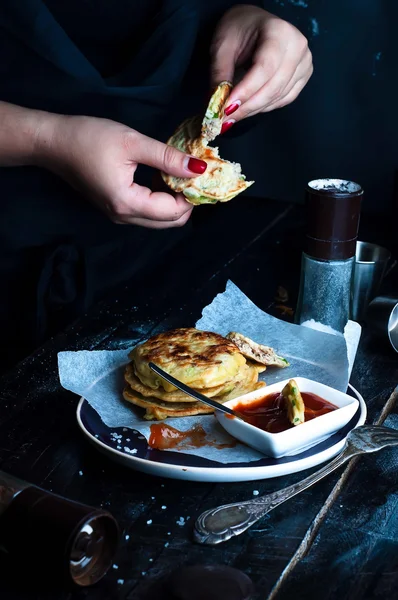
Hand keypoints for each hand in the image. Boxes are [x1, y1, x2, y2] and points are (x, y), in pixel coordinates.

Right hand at [37, 115, 206, 227]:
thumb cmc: (89, 138)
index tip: (199, 172)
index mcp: (128, 203)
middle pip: (170, 222)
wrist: (54, 143)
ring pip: (159, 219)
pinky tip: (161, 177)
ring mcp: (119, 216)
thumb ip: (168, 158)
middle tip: (191, 174)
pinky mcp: (116, 209)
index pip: (174, 212)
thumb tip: (199, 168)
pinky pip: (147, 212)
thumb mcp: (132, 142)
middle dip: (186, 202)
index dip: (192, 195)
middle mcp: (124, 217)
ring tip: (176, 172)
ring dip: (174, 201)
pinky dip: (160, 199)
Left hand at [211, 5, 312, 127]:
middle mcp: (298, 47)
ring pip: (278, 97)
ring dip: (253, 110)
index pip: (264, 68)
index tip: (227, 108)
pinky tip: (248, 109)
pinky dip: (264, 107)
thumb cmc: (238, 29)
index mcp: (280, 31)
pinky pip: (284, 99)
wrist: (255, 24)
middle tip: (225, 120)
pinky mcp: (303, 76)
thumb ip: (220, 73)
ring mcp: (304, 63)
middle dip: (247, 107)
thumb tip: (217, 104)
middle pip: (273, 87)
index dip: (246, 91)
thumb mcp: (223, 45)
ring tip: (232, 116)